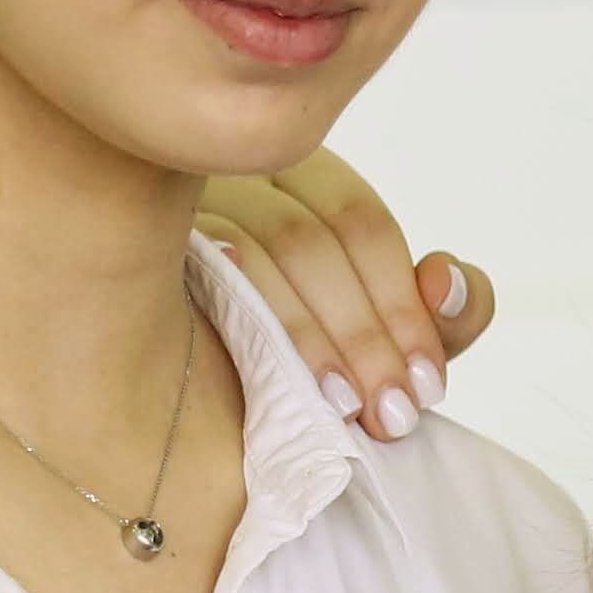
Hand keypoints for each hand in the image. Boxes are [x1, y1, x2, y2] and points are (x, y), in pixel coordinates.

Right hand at [196, 151, 493, 439]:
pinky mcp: (143, 251)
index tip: (426, 386)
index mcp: (301, 179)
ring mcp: (182, 209)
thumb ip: (437, 317)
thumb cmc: (308, 360)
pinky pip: (192, 274)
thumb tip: (449, 279)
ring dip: (307, 337)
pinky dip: (240, 320)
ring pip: (254, 254)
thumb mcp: (382, 341)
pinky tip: (267, 365)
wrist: (198, 406)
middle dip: (363, 333)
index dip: (401, 306)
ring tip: (342, 407)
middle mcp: (238, 177)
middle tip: (390, 415)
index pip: (359, 221)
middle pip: (308, 239)